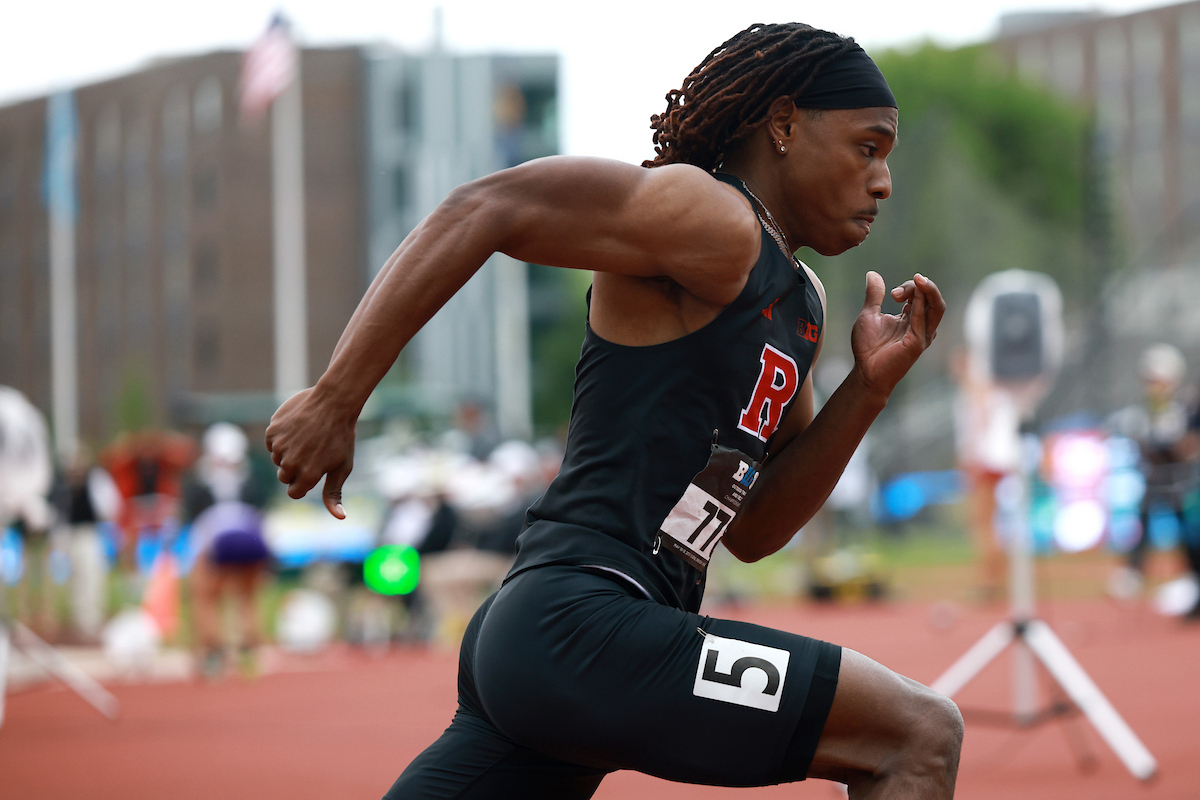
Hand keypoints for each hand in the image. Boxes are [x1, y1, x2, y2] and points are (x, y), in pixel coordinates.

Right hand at [264, 387, 357, 518]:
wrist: (334, 402)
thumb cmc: (342, 436)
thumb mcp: (342, 466)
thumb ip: (334, 493)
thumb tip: (340, 517)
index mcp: (307, 476)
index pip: (293, 492)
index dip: (303, 483)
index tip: (313, 471)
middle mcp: (290, 464)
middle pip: (284, 476)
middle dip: (296, 468)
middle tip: (313, 451)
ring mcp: (279, 447)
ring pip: (277, 458)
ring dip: (288, 452)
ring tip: (308, 437)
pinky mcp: (272, 431)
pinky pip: (272, 442)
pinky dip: (281, 438)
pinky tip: (298, 428)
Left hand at [850, 271, 945, 397]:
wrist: (864, 372)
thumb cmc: (867, 347)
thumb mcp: (869, 314)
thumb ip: (873, 295)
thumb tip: (872, 273)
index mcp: (911, 318)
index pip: (920, 295)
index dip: (909, 287)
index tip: (892, 293)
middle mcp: (920, 325)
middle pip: (933, 300)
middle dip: (921, 287)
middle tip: (901, 289)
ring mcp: (922, 335)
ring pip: (937, 309)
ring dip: (930, 292)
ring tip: (920, 280)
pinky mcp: (918, 344)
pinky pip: (923, 321)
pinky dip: (920, 306)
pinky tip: (914, 295)